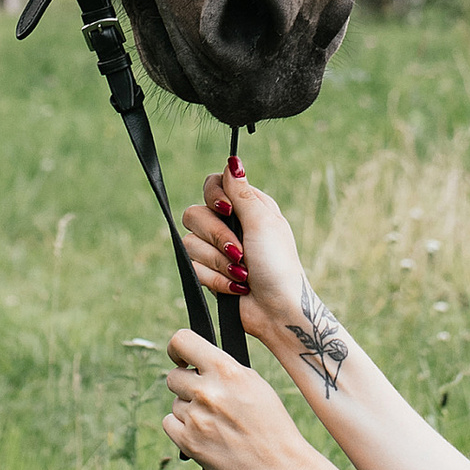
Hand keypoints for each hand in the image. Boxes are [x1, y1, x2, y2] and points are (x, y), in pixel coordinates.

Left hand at [161, 327, 320, 469]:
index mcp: (226, 370)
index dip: (177, 349)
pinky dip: (182, 428)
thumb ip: (224, 368)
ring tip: (217, 423)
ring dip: (190, 410)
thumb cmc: (271, 424)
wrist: (279, 466)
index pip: (182, 341)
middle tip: (208, 399)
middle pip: (173, 377)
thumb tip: (198, 360)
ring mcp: (196, 418)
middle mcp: (208, 391)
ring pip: (175, 403)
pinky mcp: (188, 442)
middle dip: (186, 385)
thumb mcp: (253, 383)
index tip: (181, 358)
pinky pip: (169, 423)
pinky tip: (204, 434)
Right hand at [179, 170, 306, 334]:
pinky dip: (217, 280)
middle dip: (218, 237)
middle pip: (194, 215)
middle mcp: (229, 224)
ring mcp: (217, 249)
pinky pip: (193, 268)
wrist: (277, 310)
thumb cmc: (278, 265)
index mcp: (246, 206)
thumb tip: (233, 160)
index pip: (211, 184)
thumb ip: (242, 191)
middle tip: (241, 251)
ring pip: (191, 243)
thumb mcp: (263, 222)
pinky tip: (237, 286)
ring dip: (219, 263)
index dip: (214, 196)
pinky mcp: (209, 272)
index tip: (226, 209)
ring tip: (243, 273)